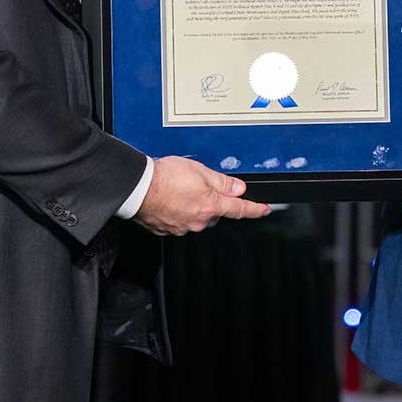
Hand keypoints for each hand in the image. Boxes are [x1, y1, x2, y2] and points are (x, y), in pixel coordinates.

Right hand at [133, 155, 271, 235]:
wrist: (137, 188)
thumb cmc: (164, 178)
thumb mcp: (200, 171)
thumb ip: (221, 181)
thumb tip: (237, 188)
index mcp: (211, 206)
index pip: (240, 210)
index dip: (255, 209)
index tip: (264, 210)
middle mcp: (199, 221)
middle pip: (215, 213)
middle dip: (212, 201)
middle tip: (198, 185)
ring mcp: (183, 227)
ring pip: (197, 217)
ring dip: (193, 205)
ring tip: (179, 189)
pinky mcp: (168, 229)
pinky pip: (179, 221)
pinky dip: (178, 211)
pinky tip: (169, 199)